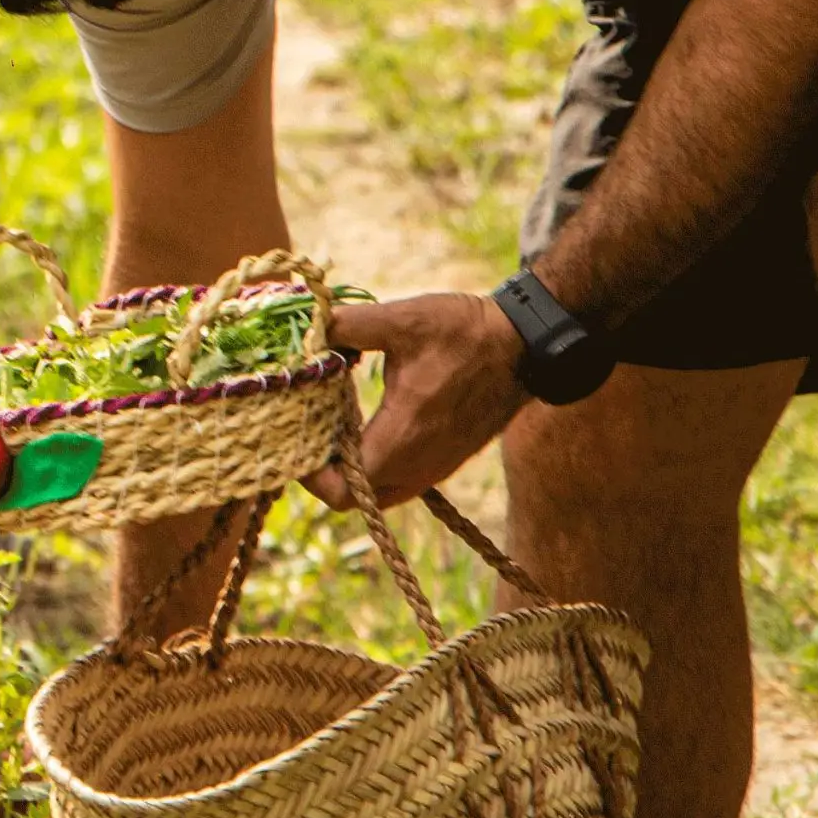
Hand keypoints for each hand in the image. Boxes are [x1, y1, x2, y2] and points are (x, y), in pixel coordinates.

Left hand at [313, 293, 526, 507]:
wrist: (524, 346)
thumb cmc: (465, 332)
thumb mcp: (403, 319)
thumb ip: (350, 324)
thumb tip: (307, 327)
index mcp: (403, 437)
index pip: (342, 490)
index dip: (308, 474)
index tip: (293, 437)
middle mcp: (418, 465)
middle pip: (353, 498)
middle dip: (322, 471)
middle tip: (306, 429)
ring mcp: (434, 468)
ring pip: (376, 492)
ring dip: (349, 469)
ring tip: (332, 424)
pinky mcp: (444, 462)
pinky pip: (397, 481)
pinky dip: (373, 464)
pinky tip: (363, 422)